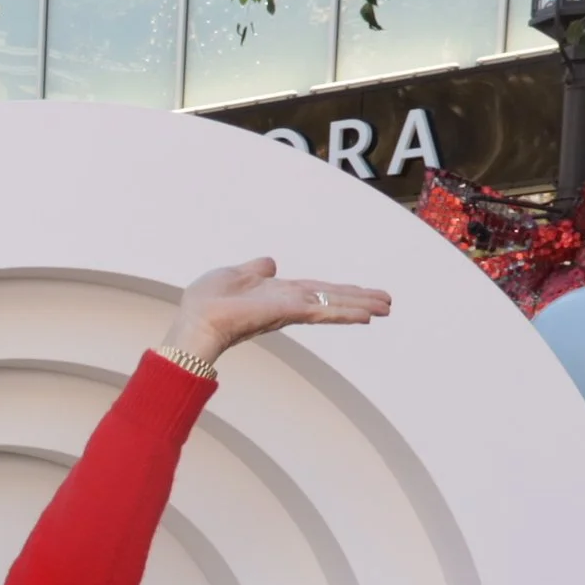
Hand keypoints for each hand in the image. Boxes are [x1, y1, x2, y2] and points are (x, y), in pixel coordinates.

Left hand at [161, 259, 389, 367]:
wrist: (196, 320)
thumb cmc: (206, 302)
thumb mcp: (233, 274)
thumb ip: (254, 270)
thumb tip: (269, 264)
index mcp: (277, 293)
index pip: (316, 291)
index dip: (339, 292)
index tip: (360, 293)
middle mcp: (288, 302)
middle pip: (331, 298)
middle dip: (359, 300)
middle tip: (388, 303)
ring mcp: (290, 308)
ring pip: (333, 304)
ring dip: (361, 305)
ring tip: (387, 307)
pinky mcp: (288, 312)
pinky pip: (323, 311)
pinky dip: (345, 313)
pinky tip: (367, 316)